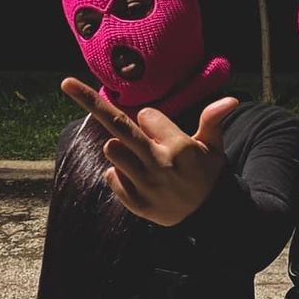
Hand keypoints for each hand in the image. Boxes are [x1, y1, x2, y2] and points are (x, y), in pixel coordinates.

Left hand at [61, 77, 238, 225]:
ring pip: (112, 150)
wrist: (209, 215)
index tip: (162, 130)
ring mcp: (145, 185)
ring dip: (120, 148)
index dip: (152, 120)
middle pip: (118, 127)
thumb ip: (213, 120)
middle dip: (91, 103)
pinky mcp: (136, 203)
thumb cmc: (208, 173)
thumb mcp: (214, 146)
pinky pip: (111, 176)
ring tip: (142, 159)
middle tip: (66, 83)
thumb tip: (232, 98)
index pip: (146, 116)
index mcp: (179, 147)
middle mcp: (159, 164)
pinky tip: (140, 180)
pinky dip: (120, 174)